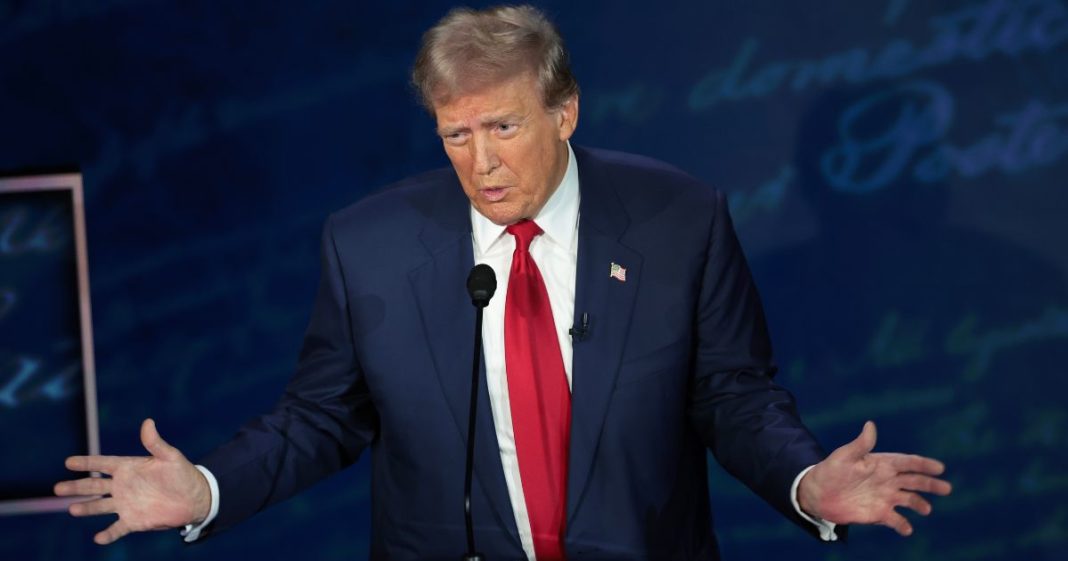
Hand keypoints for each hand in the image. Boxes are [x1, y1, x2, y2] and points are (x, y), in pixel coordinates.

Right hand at [54, 418, 211, 544]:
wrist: (195, 497)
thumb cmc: (183, 474)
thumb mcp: (170, 456)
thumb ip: (155, 443)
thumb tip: (148, 422)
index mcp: (129, 468)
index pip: (103, 464)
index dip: (86, 463)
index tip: (68, 462)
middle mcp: (123, 486)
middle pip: (94, 486)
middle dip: (76, 487)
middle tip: (57, 488)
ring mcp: (126, 504)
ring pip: (100, 507)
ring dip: (87, 508)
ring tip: (72, 509)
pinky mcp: (134, 521)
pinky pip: (117, 529)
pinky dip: (108, 534)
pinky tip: (98, 538)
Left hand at [798, 420, 951, 535]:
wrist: (817, 493)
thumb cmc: (830, 470)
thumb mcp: (844, 456)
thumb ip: (860, 444)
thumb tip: (870, 425)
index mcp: (882, 463)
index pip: (907, 462)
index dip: (923, 464)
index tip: (940, 467)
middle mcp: (887, 480)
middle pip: (914, 481)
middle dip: (931, 484)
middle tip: (947, 488)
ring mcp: (884, 497)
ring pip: (909, 500)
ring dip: (919, 504)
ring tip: (926, 510)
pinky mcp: (878, 513)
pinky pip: (896, 520)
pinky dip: (903, 525)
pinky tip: (907, 529)